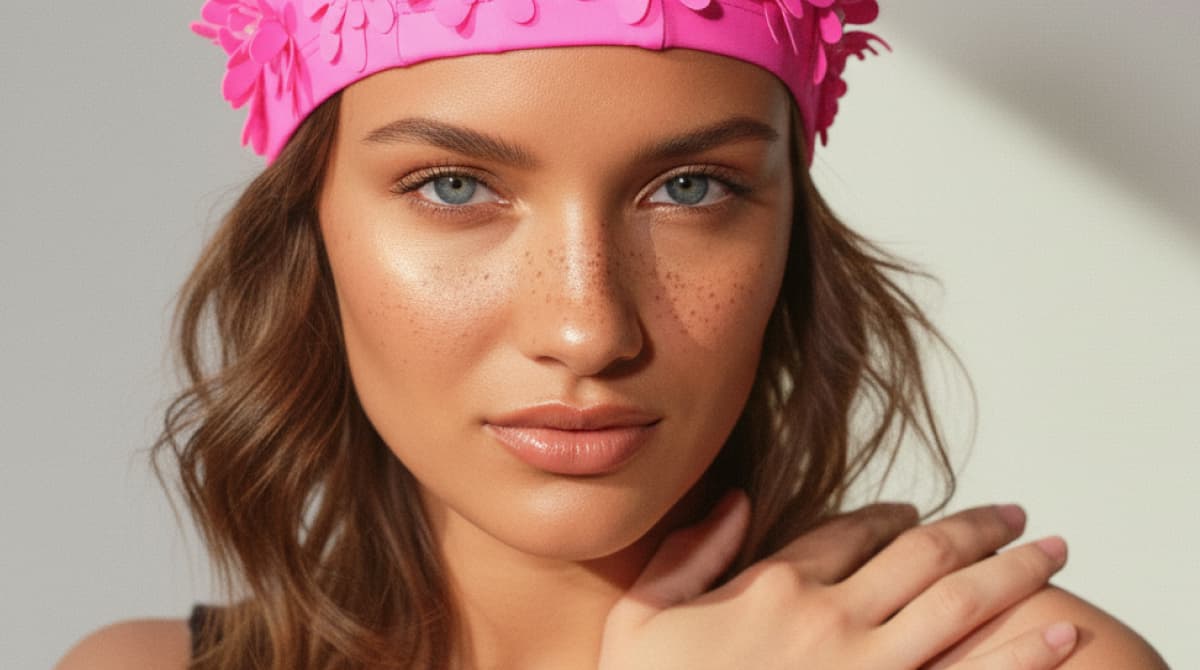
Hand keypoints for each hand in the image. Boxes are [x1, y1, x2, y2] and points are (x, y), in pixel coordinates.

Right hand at [599, 493, 1075, 669]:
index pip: (848, 531)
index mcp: (772, 585)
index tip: (917, 513)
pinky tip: (1060, 635)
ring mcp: (866, 668)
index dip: (890, 516)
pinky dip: (1020, 655)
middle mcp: (830, 616)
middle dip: (976, 530)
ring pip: (958, 604)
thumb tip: (739, 501)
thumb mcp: (640, 619)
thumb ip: (689, 554)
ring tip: (1055, 551)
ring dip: (1013, 573)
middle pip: (920, 556)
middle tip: (1018, 515)